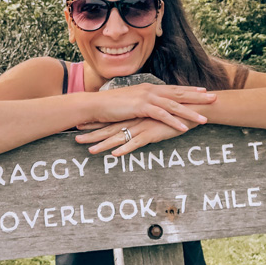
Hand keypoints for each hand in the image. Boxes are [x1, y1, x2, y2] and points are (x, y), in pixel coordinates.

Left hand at [76, 116, 196, 155]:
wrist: (189, 110)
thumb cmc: (171, 115)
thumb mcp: (152, 118)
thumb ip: (142, 121)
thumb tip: (133, 128)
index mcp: (133, 116)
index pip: (110, 121)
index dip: (95, 124)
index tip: (80, 126)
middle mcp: (134, 121)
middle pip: (109, 129)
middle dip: (92, 135)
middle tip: (76, 139)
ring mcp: (141, 127)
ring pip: (119, 137)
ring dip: (104, 144)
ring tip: (90, 151)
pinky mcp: (151, 133)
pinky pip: (136, 143)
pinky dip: (125, 149)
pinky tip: (115, 154)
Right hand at [90, 83, 214, 132]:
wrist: (96, 104)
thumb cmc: (111, 105)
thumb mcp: (131, 101)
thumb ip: (143, 102)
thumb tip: (151, 106)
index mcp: (149, 88)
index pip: (173, 89)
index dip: (190, 90)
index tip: (204, 92)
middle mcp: (150, 90)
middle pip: (179, 93)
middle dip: (198, 97)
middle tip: (215, 98)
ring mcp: (146, 97)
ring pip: (174, 105)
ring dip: (190, 112)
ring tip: (205, 119)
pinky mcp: (141, 107)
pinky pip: (162, 115)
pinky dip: (174, 122)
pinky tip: (184, 128)